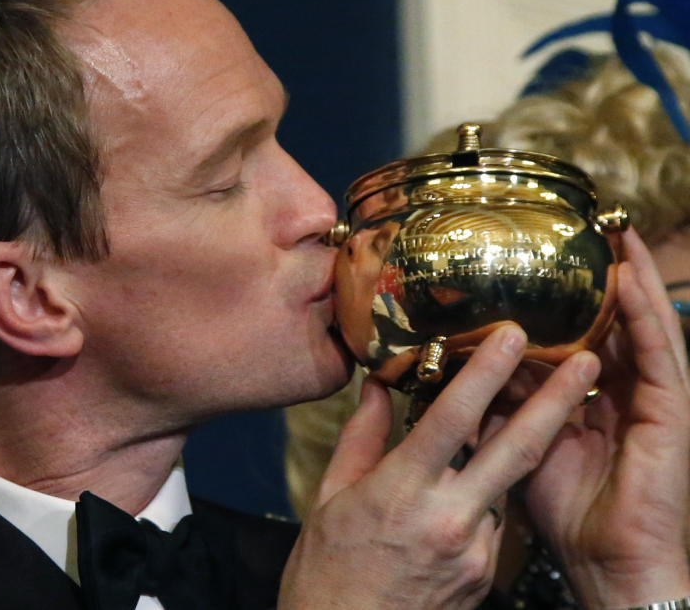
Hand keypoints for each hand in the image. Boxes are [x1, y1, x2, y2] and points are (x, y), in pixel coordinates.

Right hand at [278, 324, 599, 609]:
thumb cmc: (327, 572)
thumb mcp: (329, 497)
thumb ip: (361, 438)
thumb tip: (377, 389)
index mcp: (403, 492)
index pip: (453, 419)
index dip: (485, 373)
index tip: (511, 335)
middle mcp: (451, 519)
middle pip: (517, 449)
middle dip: (557, 399)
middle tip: (586, 360)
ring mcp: (477, 552)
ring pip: (506, 484)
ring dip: (511, 448)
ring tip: (515, 415)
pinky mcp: (488, 576)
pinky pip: (494, 519)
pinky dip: (486, 493)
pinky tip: (463, 489)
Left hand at [524, 228, 689, 607]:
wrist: (605, 564)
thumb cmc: (567, 508)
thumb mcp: (521, 442)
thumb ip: (504, 402)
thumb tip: (464, 367)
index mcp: (596, 393)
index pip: (588, 330)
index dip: (575, 293)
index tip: (554, 251)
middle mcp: (628, 388)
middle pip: (620, 318)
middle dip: (609, 271)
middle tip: (592, 222)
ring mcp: (654, 399)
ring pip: (645, 325)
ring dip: (633, 277)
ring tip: (616, 232)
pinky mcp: (671, 415)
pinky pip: (660, 356)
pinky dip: (645, 317)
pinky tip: (628, 283)